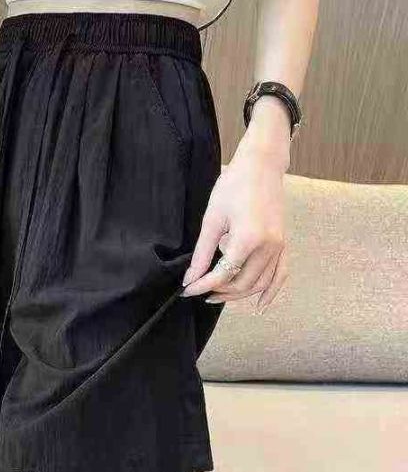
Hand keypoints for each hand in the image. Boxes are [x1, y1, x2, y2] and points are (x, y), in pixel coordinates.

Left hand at [179, 135, 289, 313]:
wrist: (261, 165)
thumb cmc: (233, 186)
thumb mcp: (212, 219)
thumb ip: (202, 252)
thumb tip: (191, 278)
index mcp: (248, 239)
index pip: (223, 275)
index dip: (203, 285)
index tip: (187, 290)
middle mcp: (268, 247)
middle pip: (242, 283)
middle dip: (219, 291)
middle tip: (199, 290)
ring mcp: (279, 246)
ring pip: (260, 283)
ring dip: (239, 293)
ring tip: (217, 294)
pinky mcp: (283, 244)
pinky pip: (280, 275)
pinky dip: (271, 291)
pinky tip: (260, 306)